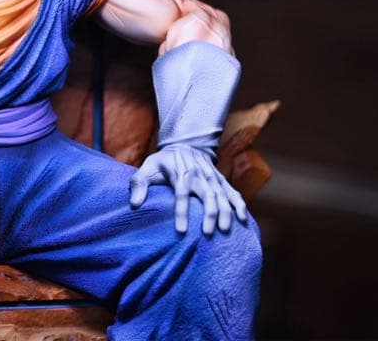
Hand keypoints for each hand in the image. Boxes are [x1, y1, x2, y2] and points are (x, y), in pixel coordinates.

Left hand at [129, 144, 247, 235]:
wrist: (186, 144)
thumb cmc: (164, 161)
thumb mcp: (148, 167)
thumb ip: (139, 184)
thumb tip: (134, 204)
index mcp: (181, 173)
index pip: (181, 194)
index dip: (182, 213)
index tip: (181, 231)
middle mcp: (199, 175)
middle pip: (207, 195)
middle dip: (209, 214)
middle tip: (207, 234)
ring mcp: (213, 178)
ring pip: (222, 195)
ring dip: (225, 212)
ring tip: (225, 230)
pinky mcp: (221, 181)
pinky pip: (233, 193)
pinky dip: (239, 205)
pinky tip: (243, 220)